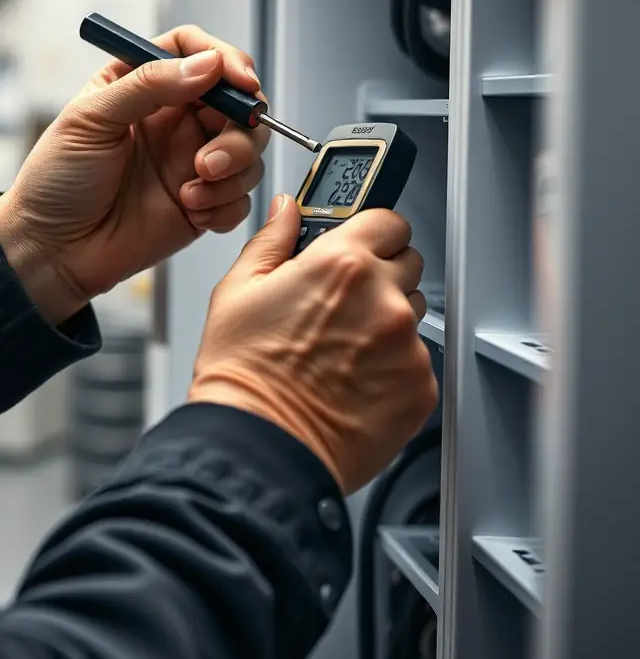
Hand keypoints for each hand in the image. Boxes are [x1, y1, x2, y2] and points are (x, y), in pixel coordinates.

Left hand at [0, 27, 268, 325]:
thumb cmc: (57, 179)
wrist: (52, 250)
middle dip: (239, 127)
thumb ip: (150, 85)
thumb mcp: (92, 118)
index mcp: (147, 86)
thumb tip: (208, 63)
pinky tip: (191, 211)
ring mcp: (193, 162)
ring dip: (234, 170)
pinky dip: (226, 205)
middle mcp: (177, 120)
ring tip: (192, 188)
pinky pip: (241, 199)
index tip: (240, 81)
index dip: (226, 60)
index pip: (200, 54)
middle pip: (239, 104)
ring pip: (249, 151)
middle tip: (209, 159)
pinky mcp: (203, 204)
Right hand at [188, 196, 437, 494]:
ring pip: (414, 314)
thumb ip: (273, 239)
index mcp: (342, 264)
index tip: (362, 244)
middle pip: (408, 263)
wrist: (261, 448)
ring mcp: (407, 345)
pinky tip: (356, 381)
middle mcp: (383, 299)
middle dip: (381, 275)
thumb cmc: (244, 375)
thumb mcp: (238, 290)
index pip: (389, 220)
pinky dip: (394, 367)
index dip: (372, 232)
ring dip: (389, 321)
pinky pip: (417, 361)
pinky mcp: (420, 387)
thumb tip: (287, 210)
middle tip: (343, 304)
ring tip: (344, 349)